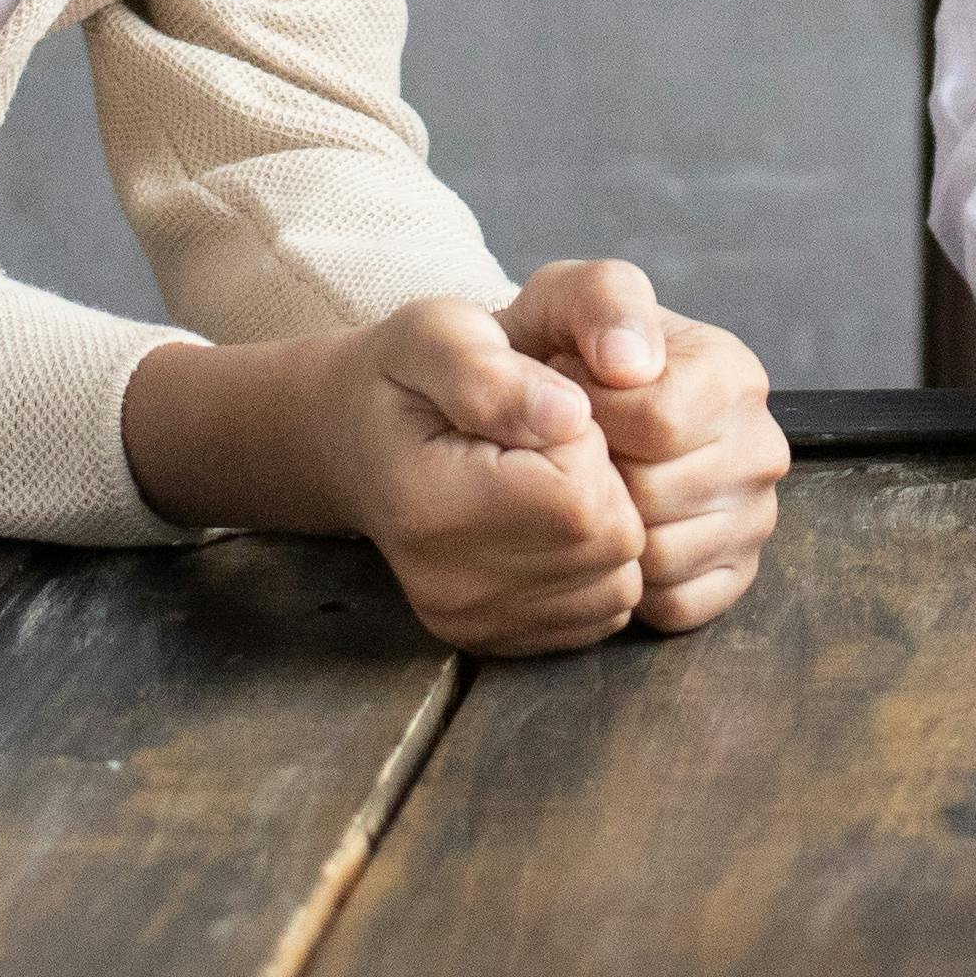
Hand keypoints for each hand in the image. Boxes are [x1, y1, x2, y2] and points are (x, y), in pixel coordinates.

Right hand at [124, 302, 645, 653]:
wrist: (357, 442)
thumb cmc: (404, 377)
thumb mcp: (437, 336)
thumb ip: (496, 374)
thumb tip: (570, 416)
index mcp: (433, 508)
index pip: (581, 496)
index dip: (590, 444)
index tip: (548, 412)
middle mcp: (451, 587)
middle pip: (610, 546)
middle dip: (606, 485)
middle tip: (553, 445)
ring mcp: (474, 624)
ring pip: (618, 585)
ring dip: (607, 528)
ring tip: (550, 480)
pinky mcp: (496, 641)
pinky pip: (602, 612)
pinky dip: (597, 566)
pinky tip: (551, 522)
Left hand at [499, 260, 785, 633]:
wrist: (556, 407)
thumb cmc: (563, 352)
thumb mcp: (566, 298)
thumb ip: (601, 303)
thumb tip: (629, 364)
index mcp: (734, 375)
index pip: (661, 421)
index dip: (592, 414)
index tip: (562, 393)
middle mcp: (761, 448)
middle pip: (656, 494)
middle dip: (595, 475)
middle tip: (574, 446)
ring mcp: (754, 518)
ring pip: (662, 556)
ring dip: (609, 531)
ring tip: (592, 483)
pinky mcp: (735, 576)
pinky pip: (675, 605)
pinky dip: (633, 583)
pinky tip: (614, 534)